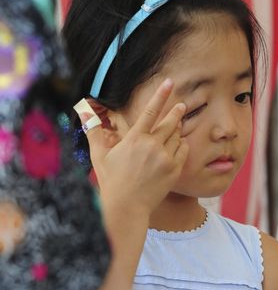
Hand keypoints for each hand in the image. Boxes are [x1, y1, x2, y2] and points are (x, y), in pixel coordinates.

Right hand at [80, 79, 188, 217]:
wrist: (127, 207)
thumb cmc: (111, 181)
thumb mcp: (100, 155)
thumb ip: (94, 131)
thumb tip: (83, 112)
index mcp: (135, 140)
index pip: (150, 111)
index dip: (160, 95)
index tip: (169, 83)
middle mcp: (152, 147)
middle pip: (170, 122)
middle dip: (176, 112)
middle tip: (181, 105)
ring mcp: (165, 159)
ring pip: (177, 136)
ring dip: (177, 130)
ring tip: (175, 128)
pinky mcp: (174, 170)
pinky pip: (183, 151)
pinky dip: (182, 145)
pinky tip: (178, 145)